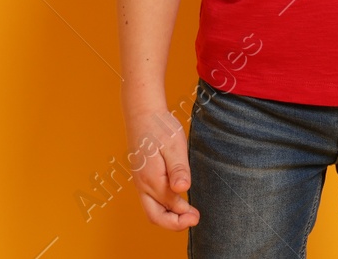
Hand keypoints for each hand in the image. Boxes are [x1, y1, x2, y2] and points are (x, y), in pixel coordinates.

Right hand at [124, 103, 199, 229]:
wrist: (143, 113)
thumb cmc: (160, 127)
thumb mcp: (174, 146)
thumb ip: (178, 169)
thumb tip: (182, 189)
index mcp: (151, 179)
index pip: (169, 206)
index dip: (183, 215)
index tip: (197, 216)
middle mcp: (142, 184)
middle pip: (155, 216)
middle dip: (174, 223)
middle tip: (194, 219)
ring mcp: (140, 181)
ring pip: (152, 209)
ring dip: (169, 216)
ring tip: (189, 212)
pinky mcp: (142, 177)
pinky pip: (150, 199)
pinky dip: (164, 206)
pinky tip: (178, 200)